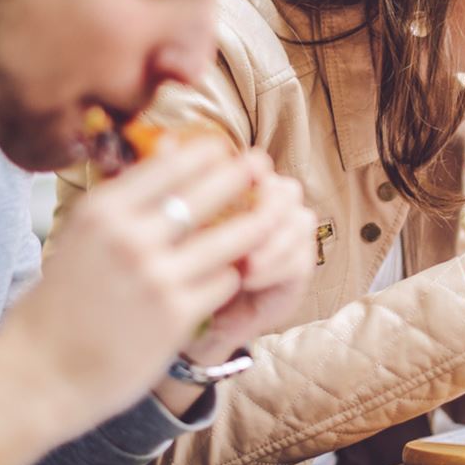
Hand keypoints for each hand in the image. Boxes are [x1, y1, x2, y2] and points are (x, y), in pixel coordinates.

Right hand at [0, 137, 269, 432]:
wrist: (39, 372)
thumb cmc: (59, 303)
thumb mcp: (80, 236)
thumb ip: (124, 201)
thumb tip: (170, 152)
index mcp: (103, 210)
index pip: (172, 164)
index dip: (206, 154)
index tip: (225, 150)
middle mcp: (130, 236)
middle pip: (208, 191)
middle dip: (241, 175)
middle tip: (262, 168)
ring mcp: (156, 276)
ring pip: (230, 238)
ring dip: (253, 225)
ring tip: (270, 215)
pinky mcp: (176, 314)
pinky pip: (224, 281)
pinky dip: (232, 275)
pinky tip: (233, 272)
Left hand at [180, 164, 317, 363]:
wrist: (194, 323)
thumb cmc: (182, 269)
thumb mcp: (174, 230)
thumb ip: (174, 188)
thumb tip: (165, 141)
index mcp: (245, 190)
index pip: (259, 169)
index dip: (250, 172)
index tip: (228, 187)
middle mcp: (273, 209)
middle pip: (287, 191)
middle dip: (268, 204)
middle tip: (244, 220)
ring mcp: (290, 238)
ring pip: (299, 222)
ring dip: (271, 240)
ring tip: (243, 262)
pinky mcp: (298, 269)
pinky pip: (299, 258)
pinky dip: (275, 265)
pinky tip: (247, 276)